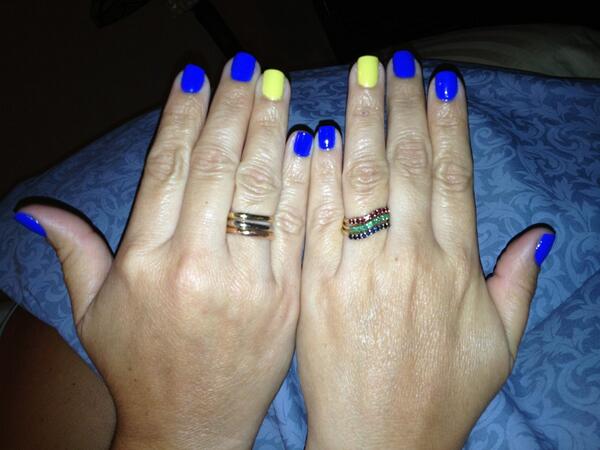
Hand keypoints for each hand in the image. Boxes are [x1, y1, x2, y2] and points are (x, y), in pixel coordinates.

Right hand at [15, 54, 311, 448]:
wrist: (192, 428)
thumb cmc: (140, 368)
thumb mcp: (94, 313)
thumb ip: (73, 252)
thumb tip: (34, 209)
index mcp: (144, 262)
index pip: (166, 170)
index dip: (181, 118)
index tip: (195, 79)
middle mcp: (196, 265)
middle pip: (216, 168)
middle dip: (231, 109)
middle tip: (244, 68)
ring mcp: (249, 281)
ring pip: (262, 189)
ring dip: (269, 130)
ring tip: (276, 86)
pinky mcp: (289, 298)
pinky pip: (300, 226)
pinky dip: (304, 180)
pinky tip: (307, 141)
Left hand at [297, 53, 555, 448]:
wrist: (382, 442)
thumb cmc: (443, 396)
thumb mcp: (499, 344)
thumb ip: (517, 283)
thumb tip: (542, 233)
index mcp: (455, 267)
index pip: (452, 176)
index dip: (448, 125)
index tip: (443, 83)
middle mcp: (408, 258)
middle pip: (406, 165)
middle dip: (403, 106)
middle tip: (397, 62)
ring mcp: (358, 270)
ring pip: (361, 179)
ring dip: (363, 122)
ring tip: (363, 77)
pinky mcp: (316, 286)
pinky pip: (316, 219)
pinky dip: (318, 174)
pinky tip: (319, 135)